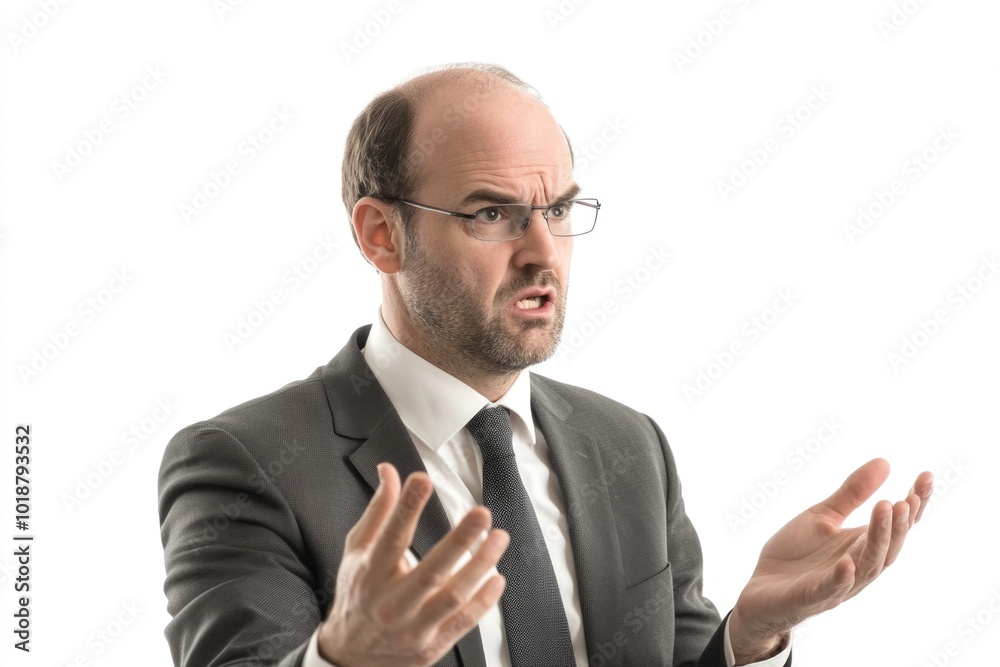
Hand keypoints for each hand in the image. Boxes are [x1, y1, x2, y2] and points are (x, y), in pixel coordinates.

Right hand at [318, 463, 508, 666]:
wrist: (350, 655)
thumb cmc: (358, 594)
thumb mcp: (357, 551)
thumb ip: (378, 511)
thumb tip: (389, 472)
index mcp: (371, 574)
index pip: (390, 536)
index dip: (407, 507)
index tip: (422, 480)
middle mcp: (391, 603)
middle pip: (429, 571)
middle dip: (458, 540)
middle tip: (481, 514)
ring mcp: (413, 627)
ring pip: (452, 597)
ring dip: (480, 565)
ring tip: (498, 538)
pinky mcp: (431, 645)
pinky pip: (463, 622)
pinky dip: (483, 601)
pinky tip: (496, 578)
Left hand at [729, 458, 932, 662]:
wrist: (760, 587)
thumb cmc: (795, 555)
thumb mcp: (822, 515)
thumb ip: (852, 493)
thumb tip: (885, 462)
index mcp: (862, 545)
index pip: (896, 526)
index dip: (915, 504)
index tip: (927, 476)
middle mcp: (857, 566)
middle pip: (888, 547)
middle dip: (899, 524)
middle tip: (905, 499)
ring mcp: (837, 584)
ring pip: (867, 565)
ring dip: (879, 539)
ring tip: (886, 509)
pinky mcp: (812, 596)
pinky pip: (831, 589)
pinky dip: (842, 577)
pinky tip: (847, 561)